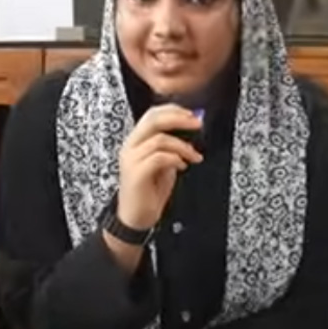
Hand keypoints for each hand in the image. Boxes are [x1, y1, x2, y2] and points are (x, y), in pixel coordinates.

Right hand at [116, 105, 203, 230]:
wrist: (136, 217)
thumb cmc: (150, 191)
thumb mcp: (164, 164)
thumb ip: (172, 148)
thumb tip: (190, 132)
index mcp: (135, 141)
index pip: (152, 115)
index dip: (173, 111)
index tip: (192, 115)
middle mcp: (130, 146)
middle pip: (153, 120)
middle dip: (179, 119)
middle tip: (198, 125)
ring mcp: (130, 159)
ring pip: (159, 139)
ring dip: (183, 146)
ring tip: (194, 156)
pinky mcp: (135, 174)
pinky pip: (159, 158)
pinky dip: (175, 159)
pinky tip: (182, 167)